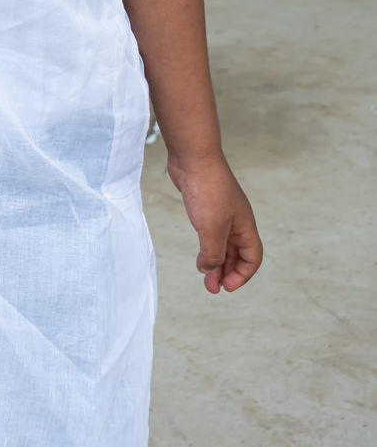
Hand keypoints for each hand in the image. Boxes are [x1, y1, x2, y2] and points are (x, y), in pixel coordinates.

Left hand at [167, 153, 262, 294]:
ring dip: (216, 263)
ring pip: (224, 245)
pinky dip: (207, 247)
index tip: (226, 286)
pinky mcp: (206, 207)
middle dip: (228, 273)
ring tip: (205, 278)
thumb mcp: (212, 229)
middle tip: (212, 288)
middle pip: (238, 254)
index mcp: (245, 226)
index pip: (253, 258)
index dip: (242, 275)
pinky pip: (211, 234)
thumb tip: (208, 270)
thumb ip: (213, 254)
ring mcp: (222, 213)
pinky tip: (198, 255)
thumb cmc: (208, 189)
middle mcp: (237, 221)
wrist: (193, 158)